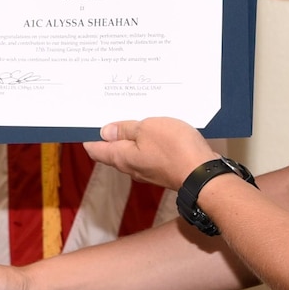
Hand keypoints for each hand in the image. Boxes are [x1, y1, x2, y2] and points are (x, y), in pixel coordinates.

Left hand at [85, 117, 214, 191]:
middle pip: (113, 151)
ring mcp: (148, 171)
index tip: (86, 123)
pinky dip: (147, 144)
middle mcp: (131, 168)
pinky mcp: (164, 170)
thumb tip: (106, 132)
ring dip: (130, 138)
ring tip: (133, 120)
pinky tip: (154, 133)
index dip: (88, 136)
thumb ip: (125, 129)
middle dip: (109, 135)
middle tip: (109, 115)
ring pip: (132, 153)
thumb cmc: (175, 149)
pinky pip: (149, 155)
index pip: (96, 149)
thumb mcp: (147, 129)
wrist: (203, 174)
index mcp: (121, 157)